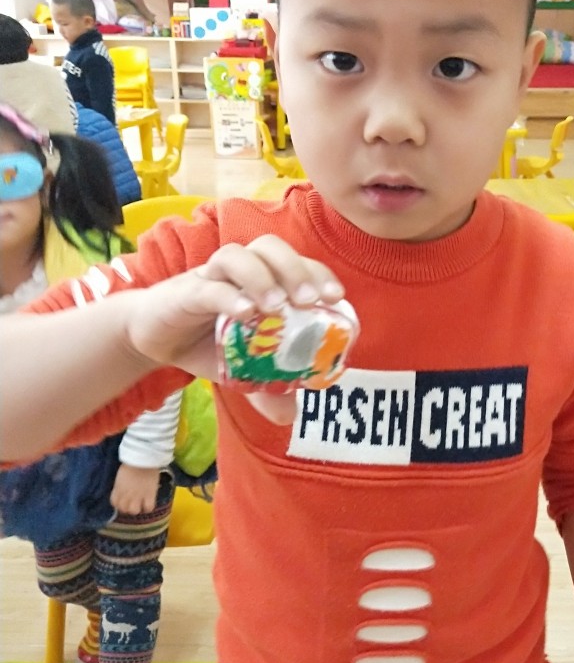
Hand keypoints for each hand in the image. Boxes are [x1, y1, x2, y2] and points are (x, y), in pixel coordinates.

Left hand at [110, 463, 160, 514]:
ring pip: (134, 511)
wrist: (144, 459)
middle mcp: (126, 495)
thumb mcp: (121, 475)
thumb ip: (121, 485)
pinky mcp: (150, 495)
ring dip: (137, 509)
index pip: (114, 503)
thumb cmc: (132, 463)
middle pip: (124, 509)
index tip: (123, 501)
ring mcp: (138, 496)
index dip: (119, 503)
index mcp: (118, 489)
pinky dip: (148, 507)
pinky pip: (148, 508)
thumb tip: (123, 489)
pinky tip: (149, 503)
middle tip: (132, 503)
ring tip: (141, 504)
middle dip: (127, 508)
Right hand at [123, 237, 344, 424]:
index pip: (296, 263)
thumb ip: (265, 386)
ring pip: (238, 255)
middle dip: (296, 269)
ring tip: (277, 307)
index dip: (318, 274)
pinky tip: (243, 315)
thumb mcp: (240, 368)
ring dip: (262, 277)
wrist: (150, 337)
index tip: (335, 298)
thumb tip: (290, 416)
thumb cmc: (203, 342)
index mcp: (260, 280)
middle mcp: (238, 271)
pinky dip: (228, 297)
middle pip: (270, 247)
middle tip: (310, 301)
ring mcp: (210, 277)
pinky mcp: (184, 292)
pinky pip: (208, 286)